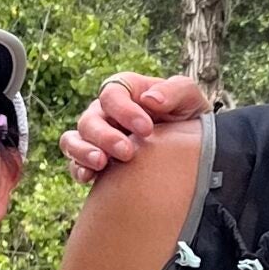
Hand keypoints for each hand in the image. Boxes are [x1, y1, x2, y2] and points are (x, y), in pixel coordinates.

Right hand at [62, 74, 208, 182]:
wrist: (194, 152)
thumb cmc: (189, 119)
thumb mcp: (190, 99)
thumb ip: (175, 91)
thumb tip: (150, 99)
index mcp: (127, 92)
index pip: (112, 94)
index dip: (124, 110)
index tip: (146, 129)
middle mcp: (107, 113)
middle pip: (90, 119)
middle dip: (106, 136)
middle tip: (127, 152)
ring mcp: (97, 137)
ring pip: (74, 139)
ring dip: (84, 151)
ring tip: (102, 163)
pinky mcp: (94, 161)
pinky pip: (74, 163)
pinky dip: (78, 169)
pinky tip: (89, 178)